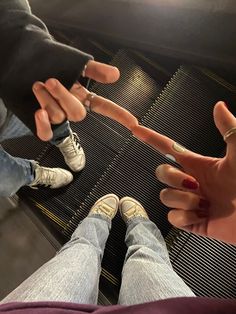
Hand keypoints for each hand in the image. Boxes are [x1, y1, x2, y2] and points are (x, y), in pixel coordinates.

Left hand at [33, 60, 137, 139]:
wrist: (21, 57)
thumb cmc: (49, 57)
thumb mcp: (74, 61)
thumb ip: (94, 70)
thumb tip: (116, 75)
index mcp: (82, 94)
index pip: (104, 107)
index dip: (119, 115)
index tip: (134, 123)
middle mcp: (71, 106)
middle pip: (77, 114)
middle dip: (64, 97)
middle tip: (51, 80)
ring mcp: (57, 115)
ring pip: (59, 118)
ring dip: (46, 100)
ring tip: (37, 84)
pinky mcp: (42, 122)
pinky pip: (47, 134)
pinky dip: (43, 125)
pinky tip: (39, 112)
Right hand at [132, 101, 235, 244]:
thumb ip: (228, 129)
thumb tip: (219, 106)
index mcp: (199, 165)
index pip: (169, 149)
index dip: (151, 138)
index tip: (136, 129)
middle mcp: (192, 182)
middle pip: (161, 173)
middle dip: (174, 178)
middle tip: (195, 184)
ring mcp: (191, 203)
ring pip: (165, 197)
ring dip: (184, 200)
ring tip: (205, 204)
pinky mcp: (192, 221)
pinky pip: (173, 218)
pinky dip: (185, 217)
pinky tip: (201, 216)